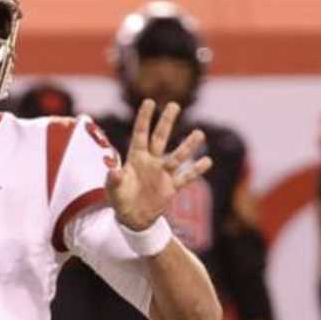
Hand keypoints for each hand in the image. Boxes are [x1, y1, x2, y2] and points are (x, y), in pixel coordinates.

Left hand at [107, 99, 212, 231]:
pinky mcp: (171, 187)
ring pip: (177, 156)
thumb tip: (113, 170)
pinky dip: (196, 170)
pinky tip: (207, 161)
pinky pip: (186, 177)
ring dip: (188, 145)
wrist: (133, 218)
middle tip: (174, 105)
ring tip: (199, 133)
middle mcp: (151, 161)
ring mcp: (162, 173)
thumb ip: (114, 180)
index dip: (144, 118)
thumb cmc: (120, 199)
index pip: (140, 134)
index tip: (149, 101)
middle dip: (166, 122)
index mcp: (135, 158)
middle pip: (160, 138)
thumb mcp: (113, 190)